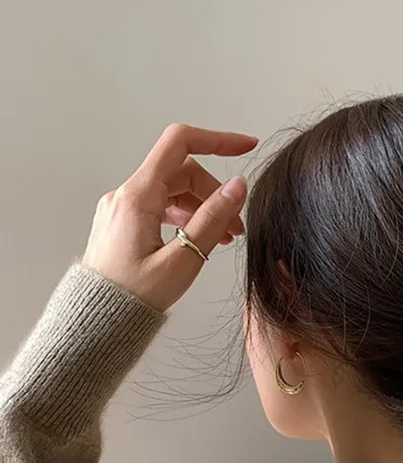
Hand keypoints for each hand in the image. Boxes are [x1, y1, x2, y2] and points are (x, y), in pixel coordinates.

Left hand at [82, 124, 258, 311]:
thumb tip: (238, 186)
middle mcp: (126, 195)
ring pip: (173, 191)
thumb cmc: (135, 295)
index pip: (180, 144)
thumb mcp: (184, 258)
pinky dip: (186, 217)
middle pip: (181, 173)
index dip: (217, 140)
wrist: (97, 321)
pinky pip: (160, 206)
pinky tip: (200, 240)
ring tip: (225, 239)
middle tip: (238, 227)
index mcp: (138, 197)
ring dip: (203, 207)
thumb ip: (213, 219)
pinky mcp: (124, 223)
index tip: (246, 147)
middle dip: (215, 192)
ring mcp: (123, 208)